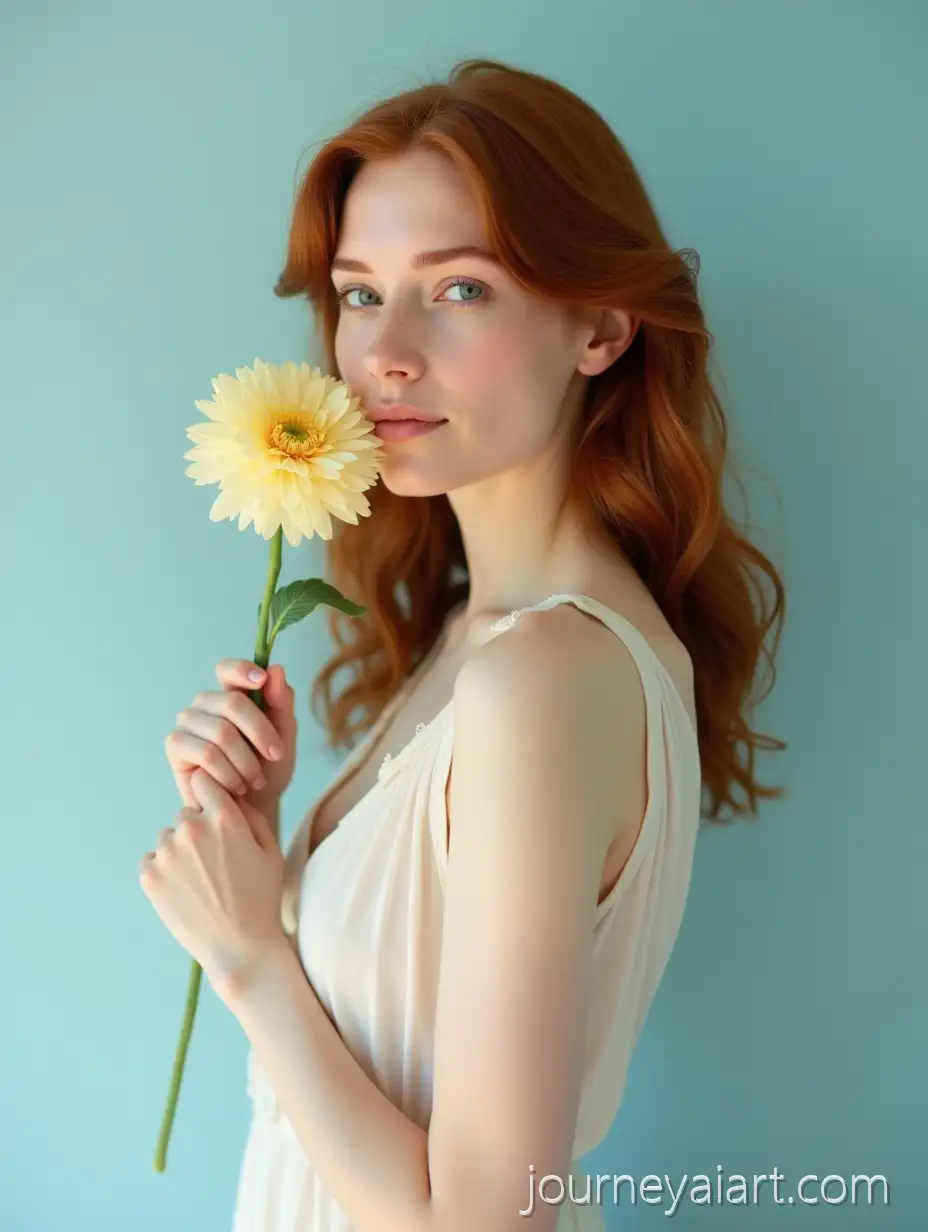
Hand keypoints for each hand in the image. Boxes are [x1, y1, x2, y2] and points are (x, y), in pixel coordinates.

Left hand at [139, 769, 288, 1005]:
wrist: (240, 947)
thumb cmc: (261, 897)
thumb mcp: (269, 849)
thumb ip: (250, 815)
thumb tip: (231, 795)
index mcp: (224, 818)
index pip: (204, 781)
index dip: (211, 795)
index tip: (215, 810)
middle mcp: (192, 829)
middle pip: (186, 813)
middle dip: (198, 829)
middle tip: (215, 861)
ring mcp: (168, 853)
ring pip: (168, 838)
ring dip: (180, 851)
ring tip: (201, 880)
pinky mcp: (150, 877)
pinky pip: (152, 861)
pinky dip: (164, 872)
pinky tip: (185, 890)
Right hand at [165, 660, 296, 816]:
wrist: (252, 808)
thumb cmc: (268, 769)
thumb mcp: (284, 735)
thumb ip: (281, 701)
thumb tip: (275, 669)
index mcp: (231, 693)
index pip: (227, 669)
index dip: (242, 670)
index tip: (261, 680)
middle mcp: (205, 703)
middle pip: (232, 703)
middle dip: (261, 732)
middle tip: (277, 756)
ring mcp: (187, 722)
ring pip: (222, 732)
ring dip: (246, 761)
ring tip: (256, 780)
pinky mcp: (175, 745)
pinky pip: (206, 754)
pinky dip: (228, 774)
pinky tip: (236, 787)